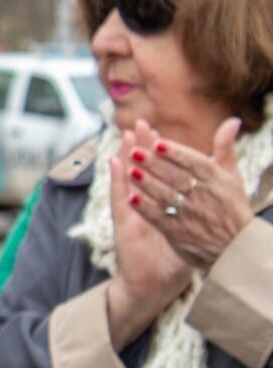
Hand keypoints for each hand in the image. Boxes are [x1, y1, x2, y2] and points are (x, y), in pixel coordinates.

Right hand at [106, 132, 193, 349]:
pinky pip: (119, 197)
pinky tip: (114, 164)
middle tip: (139, 124)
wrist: (156, 284)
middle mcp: (144, 205)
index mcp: (161, 204)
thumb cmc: (177, 258)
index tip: (158, 130)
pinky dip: (116, 180)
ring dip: (126, 157)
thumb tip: (221, 195)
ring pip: (128, 179)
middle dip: (142, 146)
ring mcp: (132, 213)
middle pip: (142, 170)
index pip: (160, 172)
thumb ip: (205, 205)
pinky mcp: (124, 223)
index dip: (159, 151)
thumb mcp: (195, 228)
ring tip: (125, 136)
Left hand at [127, 117, 253, 270]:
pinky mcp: (178, 233)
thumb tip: (232, 120)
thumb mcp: (232, 177)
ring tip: (130, 172)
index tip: (157, 142)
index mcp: (216, 180)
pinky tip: (131, 199)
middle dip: (154, 164)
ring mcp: (190, 215)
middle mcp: (203, 197)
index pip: (194, 163)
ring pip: (165, 196)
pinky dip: (145, 208)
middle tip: (134, 151)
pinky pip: (160, 218)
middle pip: (175, 177)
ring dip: (147, 184)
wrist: (236, 246)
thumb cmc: (232, 206)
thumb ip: (226, 148)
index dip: (175, 153)